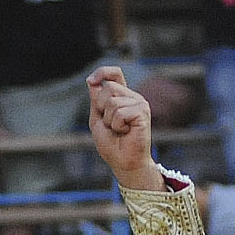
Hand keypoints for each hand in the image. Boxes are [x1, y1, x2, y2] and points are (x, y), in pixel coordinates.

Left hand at [85, 65, 155, 182]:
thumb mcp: (97, 120)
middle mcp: (133, 97)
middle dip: (101, 108)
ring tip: (119, 130)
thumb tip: (92, 81)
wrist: (124, 163)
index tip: (91, 80)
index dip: (103, 72)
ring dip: (109, 120)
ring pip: (112, 101)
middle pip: (108, 87)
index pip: (115, 74)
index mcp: (122, 97)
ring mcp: (139, 103)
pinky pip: (120, 113)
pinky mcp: (143, 112)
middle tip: (110, 124)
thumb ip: (96, 101)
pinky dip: (117, 125)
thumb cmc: (112, 145)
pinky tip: (126, 132)